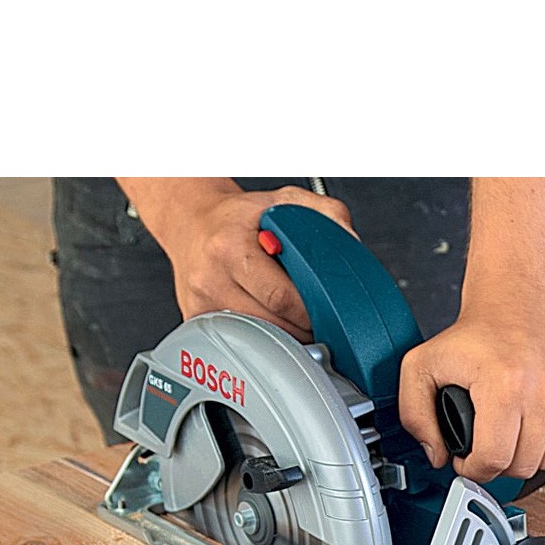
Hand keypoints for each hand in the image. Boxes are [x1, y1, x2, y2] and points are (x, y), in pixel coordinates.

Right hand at [121, 180, 354, 340]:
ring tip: (300, 323)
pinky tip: (275, 326)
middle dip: (304, 329)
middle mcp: (210, 278)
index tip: (328, 313)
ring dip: (288, 338)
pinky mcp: (198, 323)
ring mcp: (201, 305)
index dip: (310, 312)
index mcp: (229, 247)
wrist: (192, 223)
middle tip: (321, 322)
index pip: (280, 297)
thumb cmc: (239, 217)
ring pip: (259, 341)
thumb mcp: (284, 201)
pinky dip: (265, 341)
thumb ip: (325, 214)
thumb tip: (351, 244)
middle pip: (273, 325)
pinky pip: (242, 343)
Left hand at [397, 305, 544, 483]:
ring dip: (526, 451)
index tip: (468, 459)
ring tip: (511, 426)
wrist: (522, 302)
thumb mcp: (422, 365)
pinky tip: (536, 417)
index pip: (493, 459)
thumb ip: (414, 415)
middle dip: (499, 462)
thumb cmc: (479, 334)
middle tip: (488, 442)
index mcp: (505, 383)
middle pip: (522, 465)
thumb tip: (436, 455)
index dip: (474, 468)